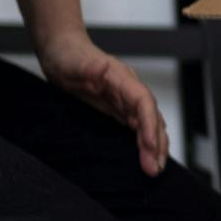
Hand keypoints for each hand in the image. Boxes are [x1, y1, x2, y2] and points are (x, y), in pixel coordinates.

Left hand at [38, 34, 166, 175]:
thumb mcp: (74, 62)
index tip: (150, 145)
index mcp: (122, 79)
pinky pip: (137, 128)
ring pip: (148, 125)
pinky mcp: (118, 110)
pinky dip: (145, 143)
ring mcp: (125, 101)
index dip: (150, 123)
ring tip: (155, 169)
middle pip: (152, 117)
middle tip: (154, 168)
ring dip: (155, 146)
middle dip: (157, 142)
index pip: (144, 102)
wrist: (63, 52)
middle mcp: (129, 91)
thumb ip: (88, 66)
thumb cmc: (69, 55)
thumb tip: (99, 67)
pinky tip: (147, 157)